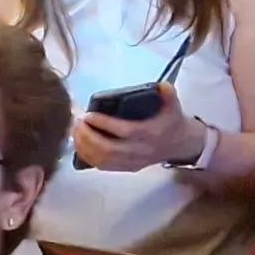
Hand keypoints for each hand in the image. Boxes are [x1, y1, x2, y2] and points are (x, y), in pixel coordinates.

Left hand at [69, 85, 205, 174]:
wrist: (179, 144)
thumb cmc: (171, 122)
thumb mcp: (173, 105)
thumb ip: (168, 94)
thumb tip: (162, 86)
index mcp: (150, 134)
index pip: (124, 131)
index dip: (105, 124)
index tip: (89, 115)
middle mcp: (140, 151)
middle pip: (108, 149)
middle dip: (88, 137)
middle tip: (78, 122)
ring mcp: (132, 162)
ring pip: (103, 160)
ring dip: (84, 147)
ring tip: (75, 131)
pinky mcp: (127, 168)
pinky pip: (103, 166)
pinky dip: (88, 156)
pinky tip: (79, 145)